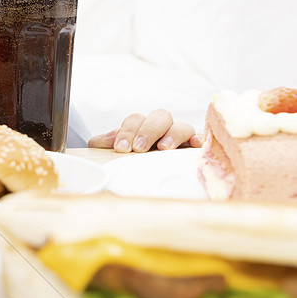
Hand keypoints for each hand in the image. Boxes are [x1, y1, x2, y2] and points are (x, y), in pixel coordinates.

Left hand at [87, 109, 202, 152]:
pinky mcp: (194, 151)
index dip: (128, 131)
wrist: (151, 180)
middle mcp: (162, 129)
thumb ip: (107, 144)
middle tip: (139, 148)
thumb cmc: (134, 161)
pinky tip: (195, 145)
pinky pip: (200, 140)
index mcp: (142, 127)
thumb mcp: (118, 153)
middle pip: (160, 116)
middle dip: (148, 130)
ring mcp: (181, 138)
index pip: (136, 119)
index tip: (121, 147)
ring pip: (182, 126)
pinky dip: (198, 139)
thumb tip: (97, 142)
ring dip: (172, 135)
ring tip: (163, 148)